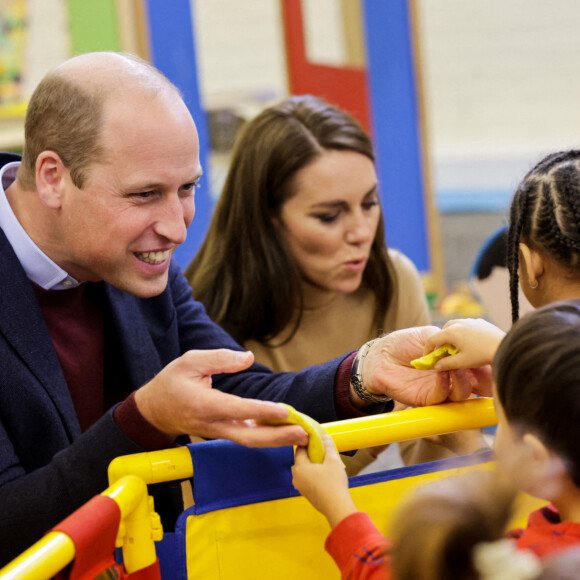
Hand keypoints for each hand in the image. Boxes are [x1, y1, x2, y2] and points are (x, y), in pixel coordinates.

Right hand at [135, 349, 307, 447]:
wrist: (152, 411)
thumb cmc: (171, 383)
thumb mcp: (190, 361)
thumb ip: (220, 358)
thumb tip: (249, 358)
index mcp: (204, 405)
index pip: (238, 409)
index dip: (262, 410)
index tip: (284, 411)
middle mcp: (213, 424)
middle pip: (249, 437)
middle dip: (278, 437)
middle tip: (303, 433)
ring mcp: (217, 432)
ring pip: (250, 440)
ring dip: (277, 439)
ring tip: (301, 434)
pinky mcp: (222, 433)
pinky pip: (246, 437)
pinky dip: (266, 436)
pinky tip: (284, 430)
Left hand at [291, 435, 356, 527]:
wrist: (336, 507)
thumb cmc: (334, 484)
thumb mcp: (333, 461)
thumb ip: (328, 447)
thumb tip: (324, 437)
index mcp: (300, 467)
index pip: (299, 449)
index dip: (308, 443)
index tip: (317, 440)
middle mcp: (296, 476)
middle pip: (300, 459)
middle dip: (309, 454)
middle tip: (321, 451)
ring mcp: (300, 486)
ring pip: (303, 469)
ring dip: (311, 464)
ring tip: (324, 462)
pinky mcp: (305, 493)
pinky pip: (306, 478)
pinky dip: (312, 473)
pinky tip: (323, 474)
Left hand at [361, 326, 492, 406]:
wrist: (381, 354)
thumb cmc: (404, 343)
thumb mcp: (430, 335)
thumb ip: (448, 341)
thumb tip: (467, 344)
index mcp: (456, 364)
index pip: (479, 369)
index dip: (488, 366)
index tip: (495, 359)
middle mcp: (452, 380)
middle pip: (477, 386)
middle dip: (483, 378)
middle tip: (482, 366)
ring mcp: (440, 391)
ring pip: (461, 394)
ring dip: (463, 380)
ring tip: (458, 367)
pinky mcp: (426, 399)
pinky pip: (441, 396)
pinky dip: (445, 384)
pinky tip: (442, 372)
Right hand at [422, 318, 504, 370]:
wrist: (504, 346)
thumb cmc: (481, 355)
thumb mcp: (461, 362)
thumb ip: (446, 364)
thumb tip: (435, 366)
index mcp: (450, 332)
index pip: (432, 340)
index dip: (427, 350)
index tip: (427, 358)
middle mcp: (458, 323)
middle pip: (443, 331)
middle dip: (440, 342)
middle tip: (442, 353)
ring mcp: (470, 320)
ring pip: (454, 326)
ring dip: (451, 336)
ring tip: (456, 347)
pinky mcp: (480, 321)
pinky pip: (466, 325)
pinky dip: (463, 333)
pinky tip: (469, 342)